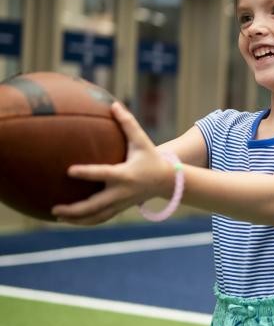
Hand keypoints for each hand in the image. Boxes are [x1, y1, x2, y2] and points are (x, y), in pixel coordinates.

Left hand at [52, 102, 173, 224]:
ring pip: (97, 216)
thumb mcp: (142, 140)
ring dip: (77, 220)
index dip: (86, 173)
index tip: (69, 171)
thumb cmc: (151, 157)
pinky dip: (86, 221)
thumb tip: (114, 104)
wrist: (167, 181)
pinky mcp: (120, 209)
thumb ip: (128, 123)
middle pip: (96, 205)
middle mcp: (122, 192)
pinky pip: (101, 218)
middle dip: (75, 209)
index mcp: (125, 174)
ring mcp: (121, 203)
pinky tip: (71, 220)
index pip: (103, 174)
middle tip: (55, 207)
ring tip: (57, 216)